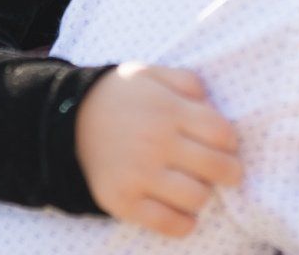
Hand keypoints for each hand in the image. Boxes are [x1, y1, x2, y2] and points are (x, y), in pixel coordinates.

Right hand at [74, 63, 243, 237]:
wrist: (68, 121)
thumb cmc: (118, 97)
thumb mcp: (148, 74)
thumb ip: (184, 81)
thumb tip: (211, 103)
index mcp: (167, 110)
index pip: (222, 133)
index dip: (230, 142)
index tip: (226, 145)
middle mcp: (156, 143)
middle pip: (217, 167)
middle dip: (230, 172)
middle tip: (226, 172)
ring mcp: (139, 175)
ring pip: (197, 197)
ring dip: (203, 194)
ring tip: (194, 186)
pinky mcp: (123, 201)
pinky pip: (168, 223)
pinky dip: (183, 224)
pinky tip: (183, 213)